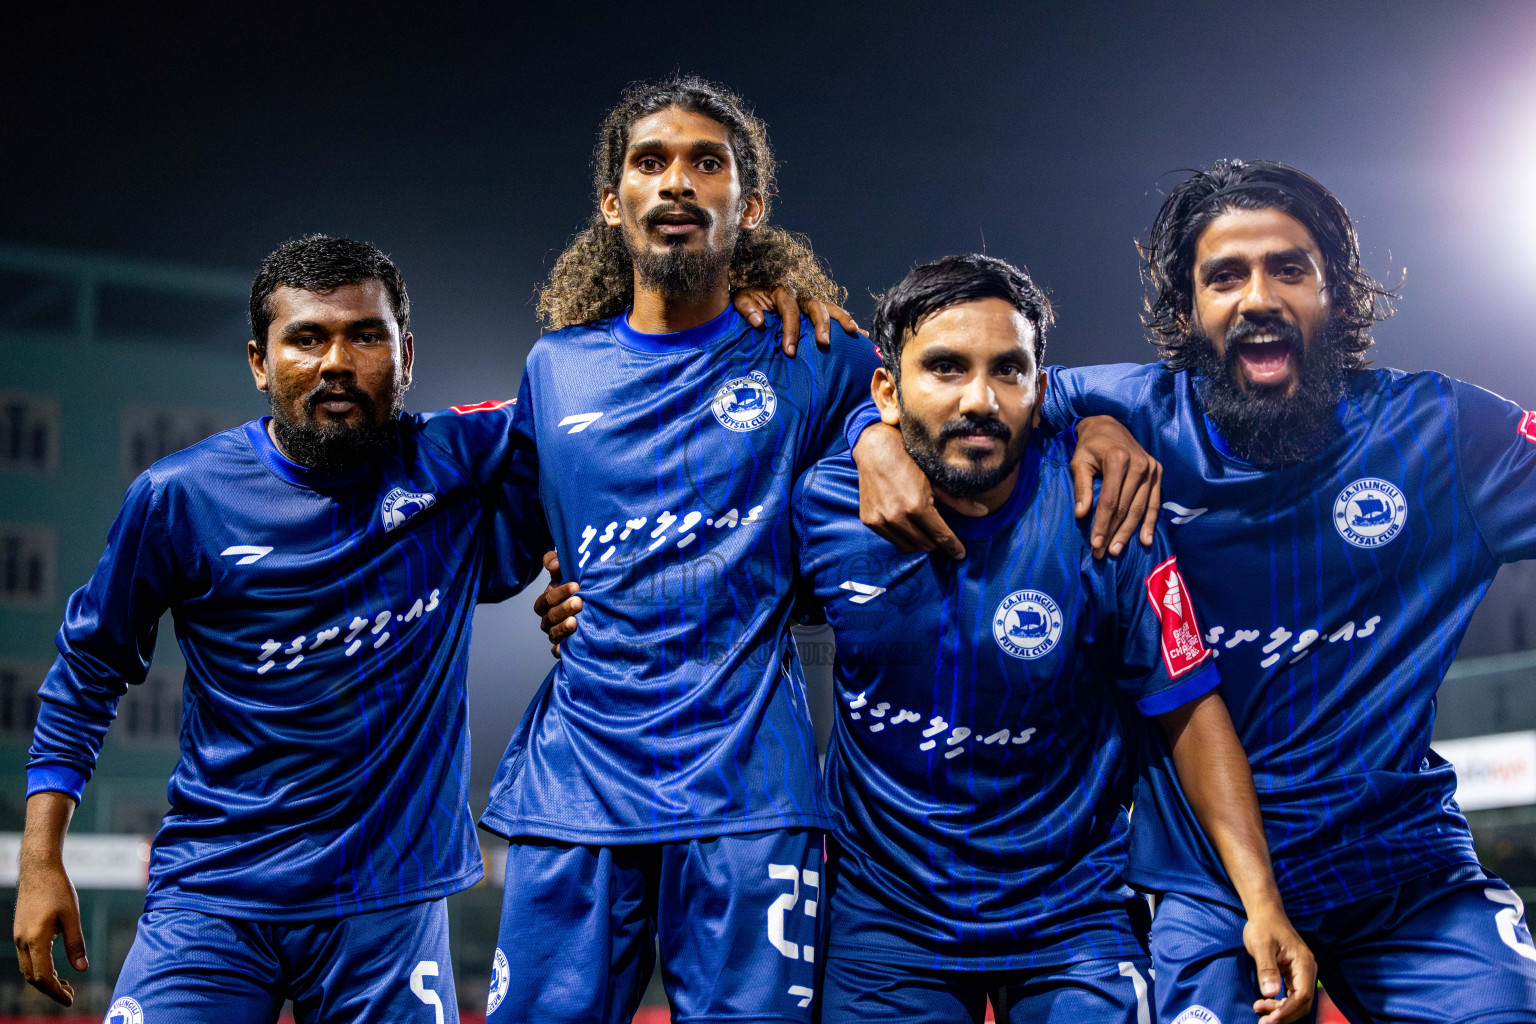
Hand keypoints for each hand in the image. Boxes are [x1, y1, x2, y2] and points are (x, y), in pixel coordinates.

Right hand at [13, 848, 87, 1005]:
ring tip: (65, 983)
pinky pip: (26, 958)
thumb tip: (82, 969)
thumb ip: (76, 944)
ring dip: (44, 980)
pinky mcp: (20, 931)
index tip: (69, 1000)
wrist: (38, 869)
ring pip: (27, 969)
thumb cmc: (57, 889)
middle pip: (32, 977)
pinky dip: (39, 968)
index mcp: (36, 940)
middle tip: (70, 994)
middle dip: (50, 989)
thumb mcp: (72, 916)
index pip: (43, 977)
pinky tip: (55, 967)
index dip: (56, 992)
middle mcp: (22, 941)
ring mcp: (18, 937)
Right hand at [531, 550, 580, 657]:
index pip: (546, 599)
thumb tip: (553, 562)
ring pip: (554, 634)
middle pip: (549, 617)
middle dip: (563, 609)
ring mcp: (556, 635)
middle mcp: (549, 620)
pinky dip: (562, 650)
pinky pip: (560, 652)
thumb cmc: (579, 589)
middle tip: (579, 602)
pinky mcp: (565, 649)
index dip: (558, 593)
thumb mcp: (567, 572)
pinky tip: (570, 646)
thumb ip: (557, 562)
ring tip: (575, 622)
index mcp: (547, 602)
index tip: (576, 586)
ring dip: (563, 628)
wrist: (594, 609)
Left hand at [732, 286, 864, 356]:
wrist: (751, 291)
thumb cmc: (747, 298)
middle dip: (822, 325)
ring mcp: (809, 301)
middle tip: (823, 343)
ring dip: (843, 319)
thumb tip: (759, 321)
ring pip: (830, 307)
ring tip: (854, 332)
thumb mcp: (741, 299)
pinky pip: (834, 314)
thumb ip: (747, 308)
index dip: (790, 330)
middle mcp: (800, 294)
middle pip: (816, 306)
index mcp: (782, 291)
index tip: (789, 351)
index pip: (790, 310)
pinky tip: (861, 335)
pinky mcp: (814, 309)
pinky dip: (847, 323)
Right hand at [852, 422, 972, 559]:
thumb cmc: (909, 459)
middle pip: (925, 544)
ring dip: (920, 543)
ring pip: (908, 547)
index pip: (941, 536)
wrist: (875, 448)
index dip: (953, 547)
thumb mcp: (935, 479)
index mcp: (917, 505)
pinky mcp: (869, 520)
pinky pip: (891, 539)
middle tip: (942, 537)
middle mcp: (897, 516)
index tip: (960, 554)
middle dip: (937, 543)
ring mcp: (881, 520)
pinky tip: (909, 527)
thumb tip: (983, 512)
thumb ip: (958, 501)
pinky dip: (903, 537)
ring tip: (926, 533)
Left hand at [1069, 415, 1161, 557]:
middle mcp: (1139, 464)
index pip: (1110, 500)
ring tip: (1117, 550)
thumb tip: (1081, 514)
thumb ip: (1081, 487)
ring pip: (1140, 508)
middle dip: (1114, 533)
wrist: (1109, 426)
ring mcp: (1151, 468)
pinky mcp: (1158, 472)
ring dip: (1130, 532)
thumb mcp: (1079, 462)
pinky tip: (1145, 540)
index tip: (1094, 544)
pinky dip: (1150, 522)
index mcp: (1118, 459)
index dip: (1102, 524)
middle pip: (1126, 507)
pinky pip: (1155, 502)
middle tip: (1103, 554)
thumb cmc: (1090, 446)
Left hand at [1243, 907, 1315, 1023]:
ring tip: (1259, 1011)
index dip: (1287, 1010)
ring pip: (1297, 1002)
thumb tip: (1270, 993)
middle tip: (1262, 1021)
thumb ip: (1266, 969)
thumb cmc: (1263, 926)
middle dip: (1283, 1014)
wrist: (1265, 913)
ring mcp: (1301, 974)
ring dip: (1280, 1011)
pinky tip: (1264, 1004)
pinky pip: (1291, 996)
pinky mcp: (1293, 975)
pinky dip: (1279, 1004)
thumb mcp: (1261, 945)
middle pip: (1302, 1003)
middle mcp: (1307, 971)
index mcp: (1304, 963)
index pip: (1302, 995)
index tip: (1270, 1018)